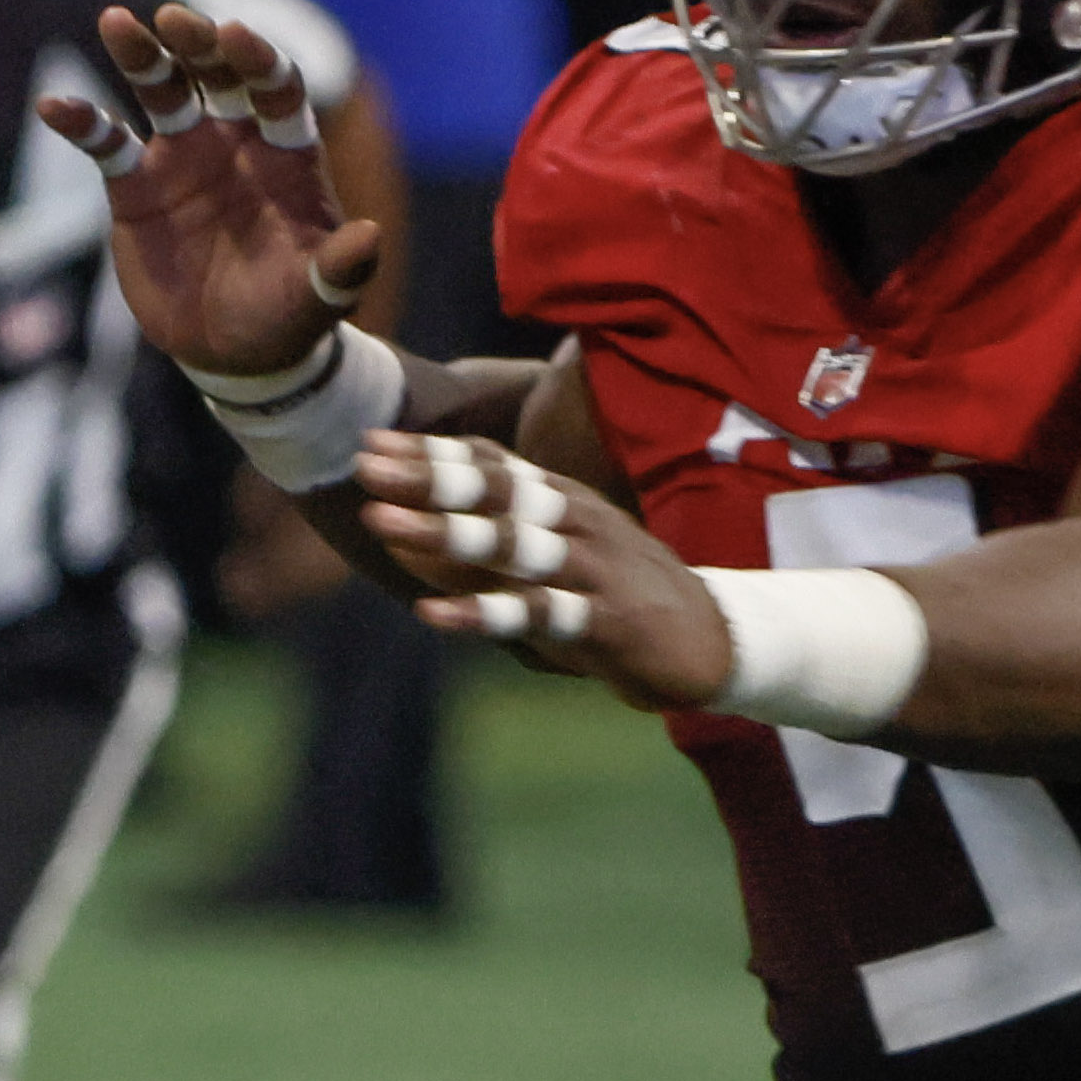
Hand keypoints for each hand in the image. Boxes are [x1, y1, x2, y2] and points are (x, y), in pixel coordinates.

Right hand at [45, 3, 375, 384]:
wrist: (232, 352)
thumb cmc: (287, 316)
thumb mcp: (319, 299)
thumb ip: (342, 269)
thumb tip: (371, 239)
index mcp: (284, 152)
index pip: (275, 88)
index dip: (257, 60)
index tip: (235, 34)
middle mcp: (233, 140)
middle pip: (216, 74)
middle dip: (198, 43)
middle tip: (173, 18)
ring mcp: (182, 157)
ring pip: (161, 91)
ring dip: (141, 56)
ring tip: (115, 22)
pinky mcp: (135, 186)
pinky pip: (106, 143)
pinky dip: (82, 122)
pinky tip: (52, 106)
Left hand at [352, 428, 729, 715]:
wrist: (715, 640)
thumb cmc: (618, 597)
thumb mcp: (552, 562)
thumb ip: (485, 548)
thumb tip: (404, 535)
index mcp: (562, 502)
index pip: (491, 466)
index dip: (432, 453)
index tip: (371, 440)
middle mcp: (574, 523)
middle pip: (495, 491)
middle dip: (427, 476)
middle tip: (365, 463)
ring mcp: (590, 568)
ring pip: (510, 544)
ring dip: (443, 532)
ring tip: (382, 522)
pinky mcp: (603, 620)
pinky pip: (535, 613)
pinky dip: (481, 612)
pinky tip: (431, 613)